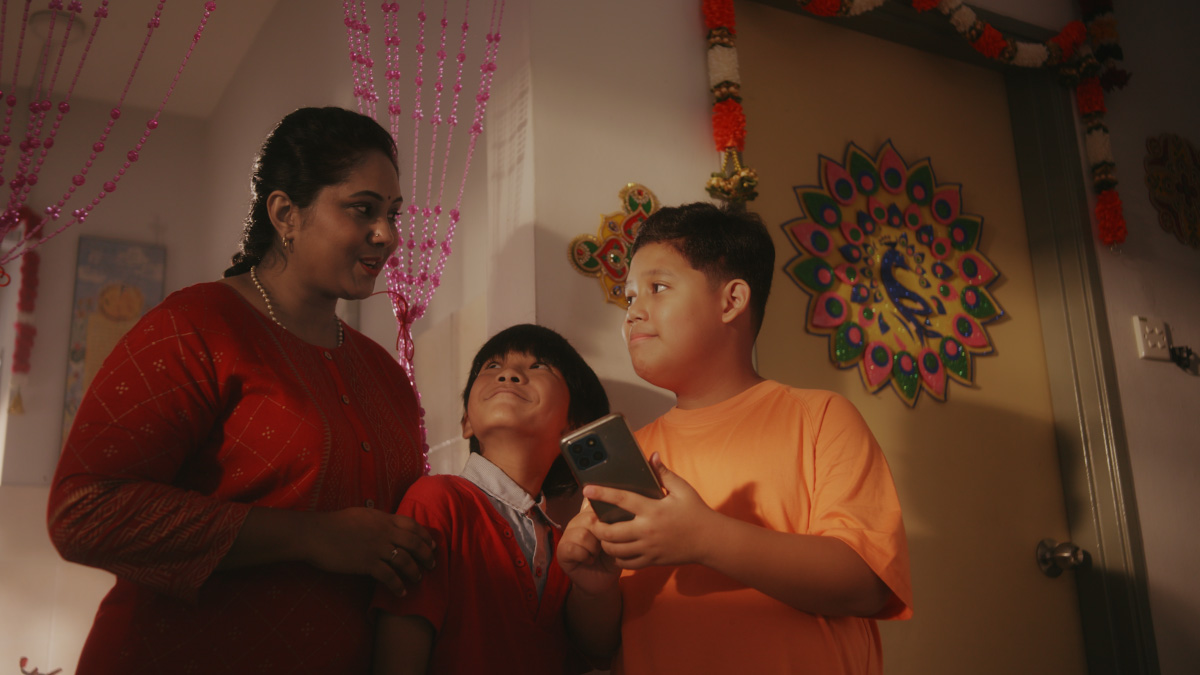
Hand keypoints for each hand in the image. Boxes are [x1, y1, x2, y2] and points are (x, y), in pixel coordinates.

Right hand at [306, 507, 435, 597]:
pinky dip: (398, 585)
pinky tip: (401, 592)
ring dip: (415, 571)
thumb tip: (386, 522)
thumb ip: (377, 520)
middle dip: (427, 555)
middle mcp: (384, 531)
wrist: (315, 534)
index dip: (425, 536)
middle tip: (433, 565)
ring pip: (405, 560)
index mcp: (383, 518)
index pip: (412, 525)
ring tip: (418, 579)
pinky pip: (389, 576)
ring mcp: (376, 547)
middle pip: (414, 543)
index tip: (432, 545)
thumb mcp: (361, 515)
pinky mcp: (367, 563)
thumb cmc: (334, 524)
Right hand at [557, 501, 620, 596]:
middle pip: (589, 519)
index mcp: (591, 514)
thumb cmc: (613, 556)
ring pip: (581, 534)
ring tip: (596, 554)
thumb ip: (617, 523)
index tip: (612, 529)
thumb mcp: (619, 539)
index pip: (595, 504)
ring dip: (593, 547)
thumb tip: (621, 508)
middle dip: (602, 535)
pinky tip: (588, 560)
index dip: (605, 516)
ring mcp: (568, 535)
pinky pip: (572, 548)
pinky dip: (584, 556)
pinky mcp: (562, 551)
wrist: (605, 579)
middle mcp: (577, 521)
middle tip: (605, 546)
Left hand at [587, 454, 718, 568]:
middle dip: (597, 527)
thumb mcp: (683, 489)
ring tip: (603, 535)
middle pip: (611, 532)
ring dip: (605, 543)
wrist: (710, 540)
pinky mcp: (652, 560)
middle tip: (593, 521)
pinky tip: (617, 549)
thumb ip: (665, 474)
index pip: (622, 499)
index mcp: (653, 509)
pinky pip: (627, 563)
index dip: (602, 493)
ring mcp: (649, 547)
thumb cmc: (696, 512)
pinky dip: (618, 557)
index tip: (587, 489)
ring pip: (616, 550)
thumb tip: (653, 456)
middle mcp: (648, 530)